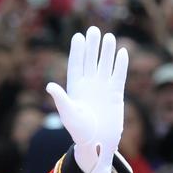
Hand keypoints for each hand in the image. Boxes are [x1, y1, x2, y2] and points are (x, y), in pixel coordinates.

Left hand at [46, 26, 128, 172]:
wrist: (97, 142)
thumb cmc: (79, 130)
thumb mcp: (68, 114)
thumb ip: (61, 99)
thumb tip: (50, 86)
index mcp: (75, 87)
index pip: (76, 64)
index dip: (77, 51)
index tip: (78, 36)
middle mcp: (89, 84)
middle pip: (90, 60)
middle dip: (92, 46)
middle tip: (93, 30)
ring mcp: (103, 87)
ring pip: (105, 65)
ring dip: (107, 52)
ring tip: (109, 37)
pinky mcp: (116, 93)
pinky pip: (118, 75)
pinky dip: (120, 65)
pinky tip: (122, 52)